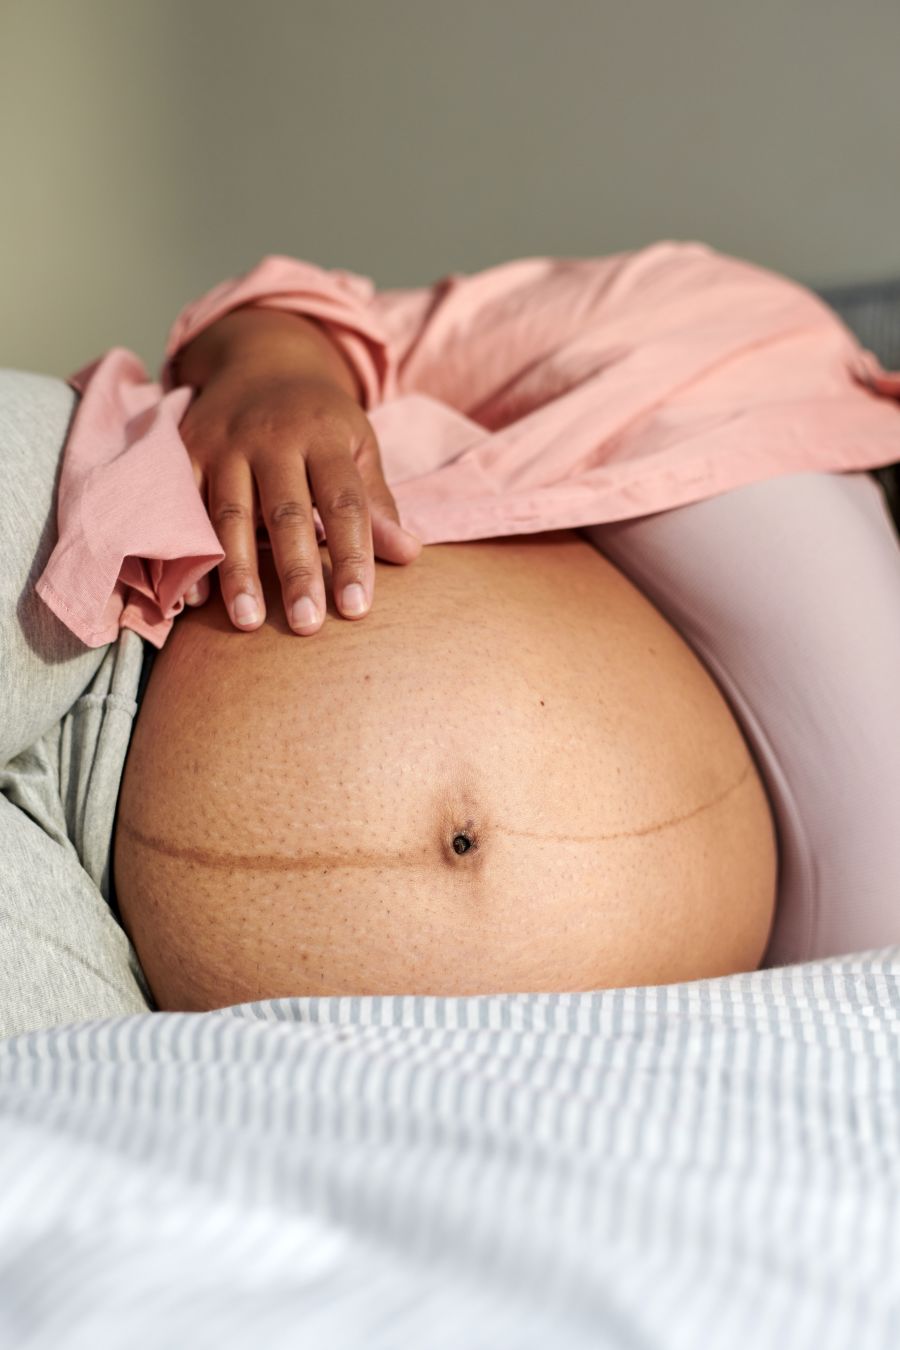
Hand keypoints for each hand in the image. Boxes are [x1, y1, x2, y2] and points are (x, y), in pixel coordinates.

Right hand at [178, 367, 421, 633]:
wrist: (261, 359)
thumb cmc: (319, 419)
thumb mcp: (357, 446)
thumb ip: (376, 502)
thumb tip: (409, 553)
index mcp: (325, 436)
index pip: (345, 503)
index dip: (353, 556)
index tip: (357, 608)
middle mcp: (273, 437)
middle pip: (287, 513)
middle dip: (296, 571)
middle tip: (306, 625)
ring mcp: (225, 444)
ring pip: (230, 515)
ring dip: (237, 571)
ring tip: (248, 621)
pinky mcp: (186, 452)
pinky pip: (184, 507)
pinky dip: (189, 551)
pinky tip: (196, 596)